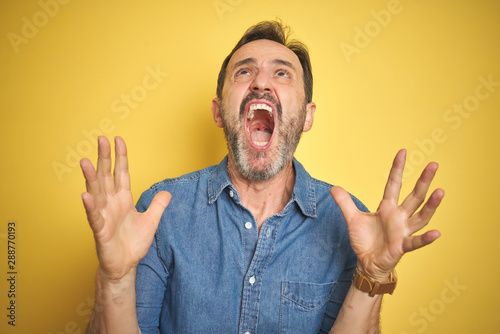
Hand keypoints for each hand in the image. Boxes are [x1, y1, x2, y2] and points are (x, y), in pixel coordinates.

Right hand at [80, 136, 170, 280]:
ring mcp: (104, 216)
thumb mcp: (151, 221)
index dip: (120, 157)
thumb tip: (167, 192)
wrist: (125, 266)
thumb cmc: (133, 244)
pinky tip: (85, 195)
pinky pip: (94, 217)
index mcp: (123, 199)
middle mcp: (111, 204)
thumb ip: (158, 205)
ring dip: (90, 177)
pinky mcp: (100, 231)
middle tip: (100, 139)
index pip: (121, 173)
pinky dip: (90, 206)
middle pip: (106, 176)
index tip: (118, 140)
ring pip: (96, 193)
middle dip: (104, 158)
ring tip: (85, 161)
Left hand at [330, 149, 443, 281]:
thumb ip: (344, 202)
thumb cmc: (365, 241)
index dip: (397, 169)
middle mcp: (399, 217)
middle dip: (423, 181)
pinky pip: (416, 242)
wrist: (367, 263)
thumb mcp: (352, 218)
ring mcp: (402, 231)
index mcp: (387, 208)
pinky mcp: (402, 246)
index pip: (394, 184)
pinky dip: (425, 238)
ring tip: (440, 191)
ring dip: (431, 205)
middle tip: (434, 164)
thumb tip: (333, 187)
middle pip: (414, 196)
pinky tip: (436, 233)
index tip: (402, 152)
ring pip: (420, 216)